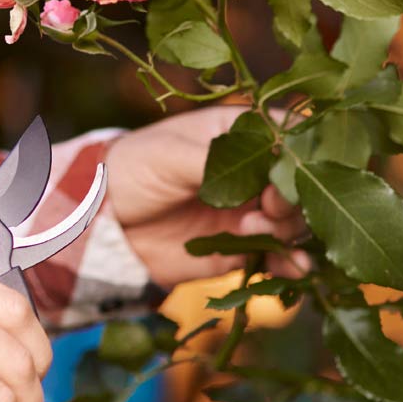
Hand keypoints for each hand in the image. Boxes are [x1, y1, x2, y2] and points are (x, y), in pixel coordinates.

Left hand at [105, 106, 306, 289]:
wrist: (102, 224)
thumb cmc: (131, 170)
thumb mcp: (170, 155)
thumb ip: (218, 161)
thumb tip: (270, 167)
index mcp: (237, 133)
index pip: (289, 134)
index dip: (300, 152)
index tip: (289, 169)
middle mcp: (251, 171)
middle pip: (298, 182)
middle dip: (291, 196)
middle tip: (268, 206)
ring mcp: (248, 210)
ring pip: (293, 221)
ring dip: (286, 228)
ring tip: (252, 231)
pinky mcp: (241, 247)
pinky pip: (277, 256)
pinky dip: (290, 264)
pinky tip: (292, 268)